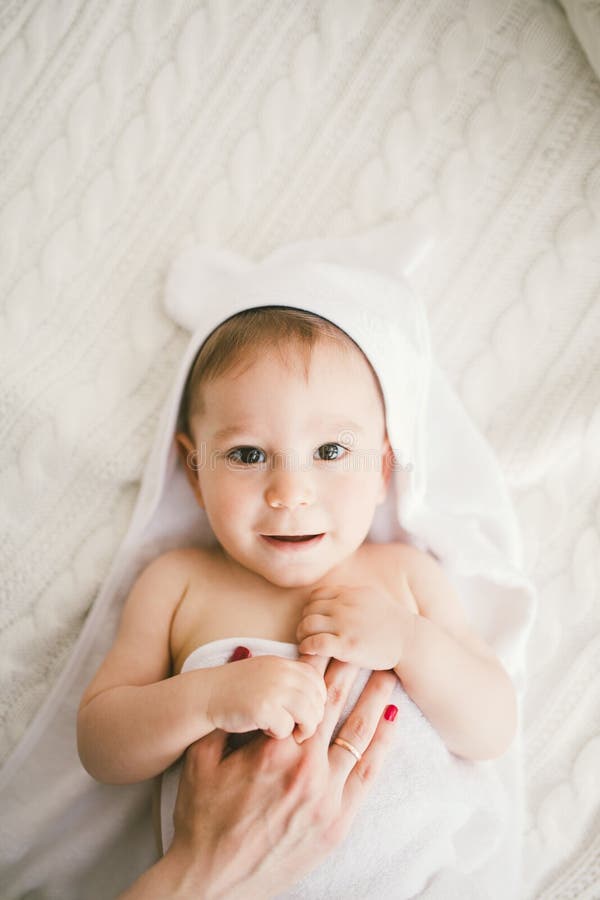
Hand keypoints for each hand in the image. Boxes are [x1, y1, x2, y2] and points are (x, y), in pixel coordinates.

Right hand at [119, 661, 398, 898]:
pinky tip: (391, 724)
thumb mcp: (201, 760)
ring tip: (389, 676)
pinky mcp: (338, 822)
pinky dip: (382, 746)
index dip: (320, 660)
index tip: (332, 636)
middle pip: (337, 707)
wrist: (214, 881)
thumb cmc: (202, 818)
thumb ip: (226, 709)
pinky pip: (368, 775)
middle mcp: (306, 770)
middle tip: (369, 643)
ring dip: (376, 703)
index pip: (305, 692)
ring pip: (360, 736)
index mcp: (274, 750)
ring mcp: (327, 798)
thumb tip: (240, 654)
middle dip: (353, 670)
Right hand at [207, 655, 326, 739]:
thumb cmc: (236, 691)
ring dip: (303, 728)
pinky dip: (280, 734)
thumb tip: (321, 695)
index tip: (308, 710)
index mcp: (283, 663)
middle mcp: (280, 673)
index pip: (316, 678)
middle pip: (317, 698)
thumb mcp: (266, 674)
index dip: (317, 698)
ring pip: (308, 714)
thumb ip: (290, 679)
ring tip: (292, 734)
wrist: (204, 696)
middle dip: (314, 717)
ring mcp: (272, 689)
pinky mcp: (263, 708)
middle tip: (302, 729)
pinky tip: (267, 731)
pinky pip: (287, 727)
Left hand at [296, 583, 415, 669]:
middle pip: (309, 610)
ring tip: (305, 642)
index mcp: (350, 594)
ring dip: (302, 634)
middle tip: (305, 633)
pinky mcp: (347, 645)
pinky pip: (315, 643)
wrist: (410, 640)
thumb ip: (351, 595)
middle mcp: (345, 606)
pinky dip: (307, 646)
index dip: (310, 607)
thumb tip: (334, 594)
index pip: (316, 595)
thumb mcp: (371, 597)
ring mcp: (345, 625)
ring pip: (308, 625)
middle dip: (303, 621)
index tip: (312, 618)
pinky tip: (309, 651)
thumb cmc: (392, 622)